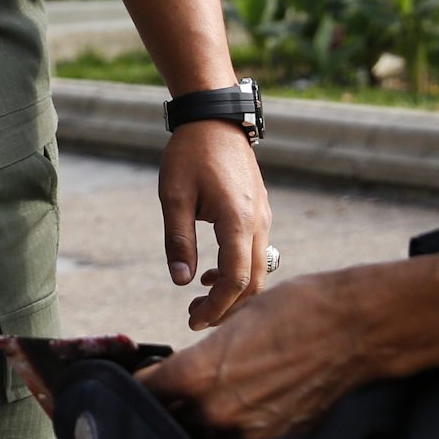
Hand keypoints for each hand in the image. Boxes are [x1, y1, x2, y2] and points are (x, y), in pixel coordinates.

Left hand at [141, 271, 382, 438]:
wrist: (355, 328)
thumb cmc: (291, 312)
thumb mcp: (230, 324)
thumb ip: (196, 359)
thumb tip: (170, 377)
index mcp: (196, 375)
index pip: (144, 394)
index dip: (135, 387)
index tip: (132, 382)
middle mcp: (217, 411)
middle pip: (167, 423)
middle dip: (160, 411)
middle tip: (157, 399)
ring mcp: (247, 432)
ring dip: (191, 427)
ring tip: (191, 409)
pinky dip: (225, 431)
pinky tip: (230, 412)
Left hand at [161, 118, 274, 330]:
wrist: (214, 119)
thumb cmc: (190, 154)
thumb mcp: (174, 197)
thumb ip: (178, 241)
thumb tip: (181, 281)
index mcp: (238, 220)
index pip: (235, 279)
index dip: (217, 307)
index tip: (193, 320)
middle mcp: (259, 222)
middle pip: (254, 282)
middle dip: (227, 307)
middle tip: (195, 319)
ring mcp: (264, 217)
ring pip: (258, 269)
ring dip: (233, 291)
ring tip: (200, 300)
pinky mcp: (261, 212)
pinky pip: (257, 252)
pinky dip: (238, 271)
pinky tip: (211, 274)